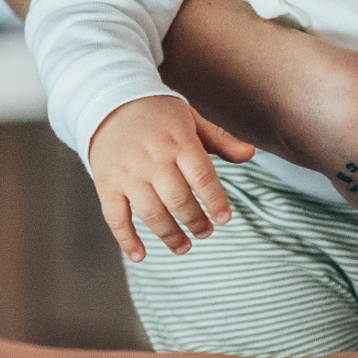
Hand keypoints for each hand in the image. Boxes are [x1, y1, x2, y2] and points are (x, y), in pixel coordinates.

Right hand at [90, 95, 256, 260]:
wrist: (108, 102)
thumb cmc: (158, 114)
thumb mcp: (191, 119)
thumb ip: (220, 140)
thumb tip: (250, 153)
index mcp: (178, 141)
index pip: (202, 176)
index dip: (216, 200)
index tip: (225, 219)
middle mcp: (153, 158)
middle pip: (178, 200)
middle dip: (195, 222)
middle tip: (205, 232)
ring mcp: (127, 173)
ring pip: (151, 213)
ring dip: (170, 235)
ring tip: (184, 247)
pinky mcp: (106, 184)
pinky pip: (115, 217)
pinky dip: (127, 240)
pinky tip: (140, 255)